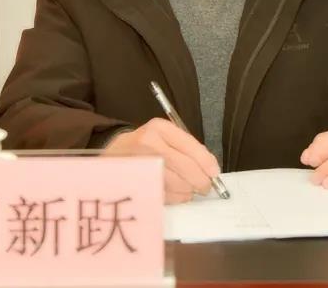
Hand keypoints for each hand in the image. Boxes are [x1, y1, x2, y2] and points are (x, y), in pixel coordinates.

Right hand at [103, 118, 219, 203]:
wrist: (112, 154)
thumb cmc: (145, 145)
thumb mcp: (163, 135)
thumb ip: (187, 148)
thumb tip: (211, 169)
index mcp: (160, 128)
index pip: (191, 147)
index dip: (206, 163)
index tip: (214, 173)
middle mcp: (149, 144)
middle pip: (187, 168)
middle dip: (201, 181)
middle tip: (205, 187)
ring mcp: (142, 165)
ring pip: (179, 185)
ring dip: (188, 191)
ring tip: (187, 189)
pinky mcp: (138, 183)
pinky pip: (167, 196)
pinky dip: (176, 198)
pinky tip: (175, 193)